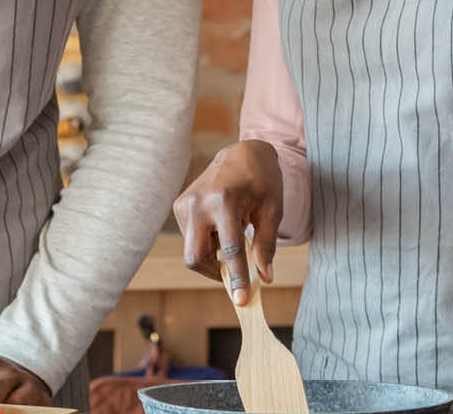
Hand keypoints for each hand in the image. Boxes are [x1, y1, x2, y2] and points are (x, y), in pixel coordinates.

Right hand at [171, 139, 283, 304]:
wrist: (242, 152)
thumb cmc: (262, 180)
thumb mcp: (272, 211)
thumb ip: (266, 245)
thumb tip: (265, 277)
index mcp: (224, 201)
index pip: (229, 250)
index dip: (237, 277)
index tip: (242, 300)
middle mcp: (198, 203)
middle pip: (196, 257)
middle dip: (214, 272)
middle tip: (235, 273)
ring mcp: (185, 204)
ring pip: (193, 250)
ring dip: (213, 255)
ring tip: (234, 233)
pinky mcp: (180, 206)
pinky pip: (192, 239)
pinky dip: (207, 242)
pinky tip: (222, 226)